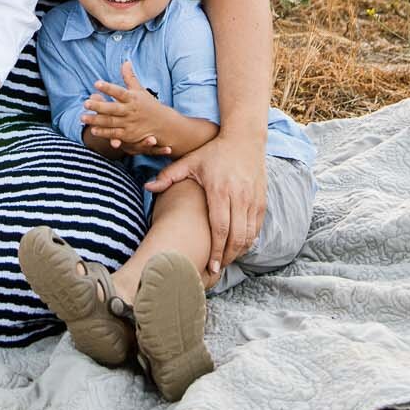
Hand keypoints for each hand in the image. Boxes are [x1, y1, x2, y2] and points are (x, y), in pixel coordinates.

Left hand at [82, 61, 171, 152]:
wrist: (164, 124)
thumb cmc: (149, 105)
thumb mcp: (140, 90)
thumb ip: (130, 77)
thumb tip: (126, 61)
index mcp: (132, 98)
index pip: (119, 91)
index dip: (108, 87)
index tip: (96, 83)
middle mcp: (130, 110)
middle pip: (113, 108)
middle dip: (99, 106)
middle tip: (85, 103)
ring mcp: (130, 123)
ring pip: (111, 122)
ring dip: (97, 120)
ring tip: (83, 117)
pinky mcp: (129, 134)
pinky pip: (115, 134)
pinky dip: (104, 133)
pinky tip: (93, 130)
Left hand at [145, 130, 267, 279]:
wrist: (244, 139)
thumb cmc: (213, 152)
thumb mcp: (189, 161)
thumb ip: (168, 176)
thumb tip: (148, 187)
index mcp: (220, 190)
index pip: (220, 227)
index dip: (216, 250)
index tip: (211, 267)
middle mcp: (239, 196)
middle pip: (236, 236)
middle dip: (227, 257)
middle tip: (216, 269)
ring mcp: (253, 199)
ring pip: (249, 235)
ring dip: (238, 251)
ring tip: (225, 260)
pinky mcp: (262, 200)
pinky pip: (257, 227)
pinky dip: (249, 240)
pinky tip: (238, 247)